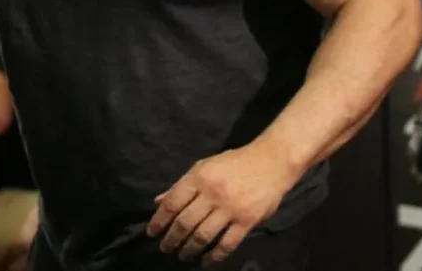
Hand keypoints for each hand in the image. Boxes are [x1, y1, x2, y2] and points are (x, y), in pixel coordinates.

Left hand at [146, 140, 301, 265]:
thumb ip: (181, 185)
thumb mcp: (203, 166)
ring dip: (189, 249)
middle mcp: (212, 194)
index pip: (173, 203)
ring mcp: (230, 208)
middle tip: (165, 248)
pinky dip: (215, 255)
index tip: (151, 233)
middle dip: (172, 239)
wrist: (270, 162)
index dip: (159, 220)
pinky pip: (228, 243)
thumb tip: (158, 201)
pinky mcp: (247, 221)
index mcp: (198, 178)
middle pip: (185, 222)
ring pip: (203, 235)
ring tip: (182, 255)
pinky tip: (206, 260)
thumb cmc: (233, 163)